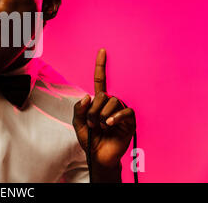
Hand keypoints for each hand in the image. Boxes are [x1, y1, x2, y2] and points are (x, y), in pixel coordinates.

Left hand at [72, 48, 135, 169]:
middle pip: (103, 95)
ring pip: (112, 102)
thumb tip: (87, 96)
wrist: (99, 156)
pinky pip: (124, 112)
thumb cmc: (90, 139)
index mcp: (99, 102)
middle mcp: (111, 103)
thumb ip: (78, 110)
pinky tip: (109, 124)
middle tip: (92, 124)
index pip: (100, 81)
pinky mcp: (129, 121)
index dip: (101, 66)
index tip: (102, 51)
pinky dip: (115, 118)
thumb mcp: (78, 124)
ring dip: (101, 116)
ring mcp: (120, 111)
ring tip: (100, 127)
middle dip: (93, 110)